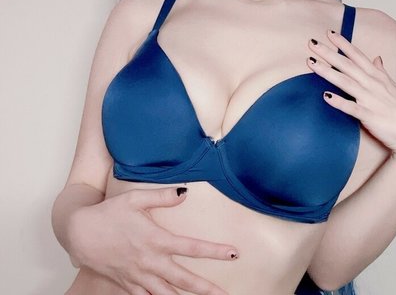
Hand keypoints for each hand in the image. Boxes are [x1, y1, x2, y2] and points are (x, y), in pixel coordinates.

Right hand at [69, 187, 237, 294]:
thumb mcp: (135, 198)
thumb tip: (185, 193)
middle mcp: (150, 262)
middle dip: (207, 289)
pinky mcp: (127, 284)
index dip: (215, 251)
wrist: (79, 232)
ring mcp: (139, 277)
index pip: (192, 247)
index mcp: (156, 240)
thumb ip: (162, 196)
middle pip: (185, 280)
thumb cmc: (108, 213)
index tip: (233, 254)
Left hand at [306, 31, 395, 162]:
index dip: (343, 44)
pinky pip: (351, 108)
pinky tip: (325, 96)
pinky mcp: (370, 117)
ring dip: (327, 72)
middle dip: (329, 53)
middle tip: (312, 42)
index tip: (329, 32)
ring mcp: (371, 100)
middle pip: (347, 65)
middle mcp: (373, 85)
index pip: (358, 56)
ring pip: (345, 82)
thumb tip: (377, 58)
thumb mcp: (394, 87)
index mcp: (378, 77)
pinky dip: (339, 102)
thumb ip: (382, 72)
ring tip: (311, 62)